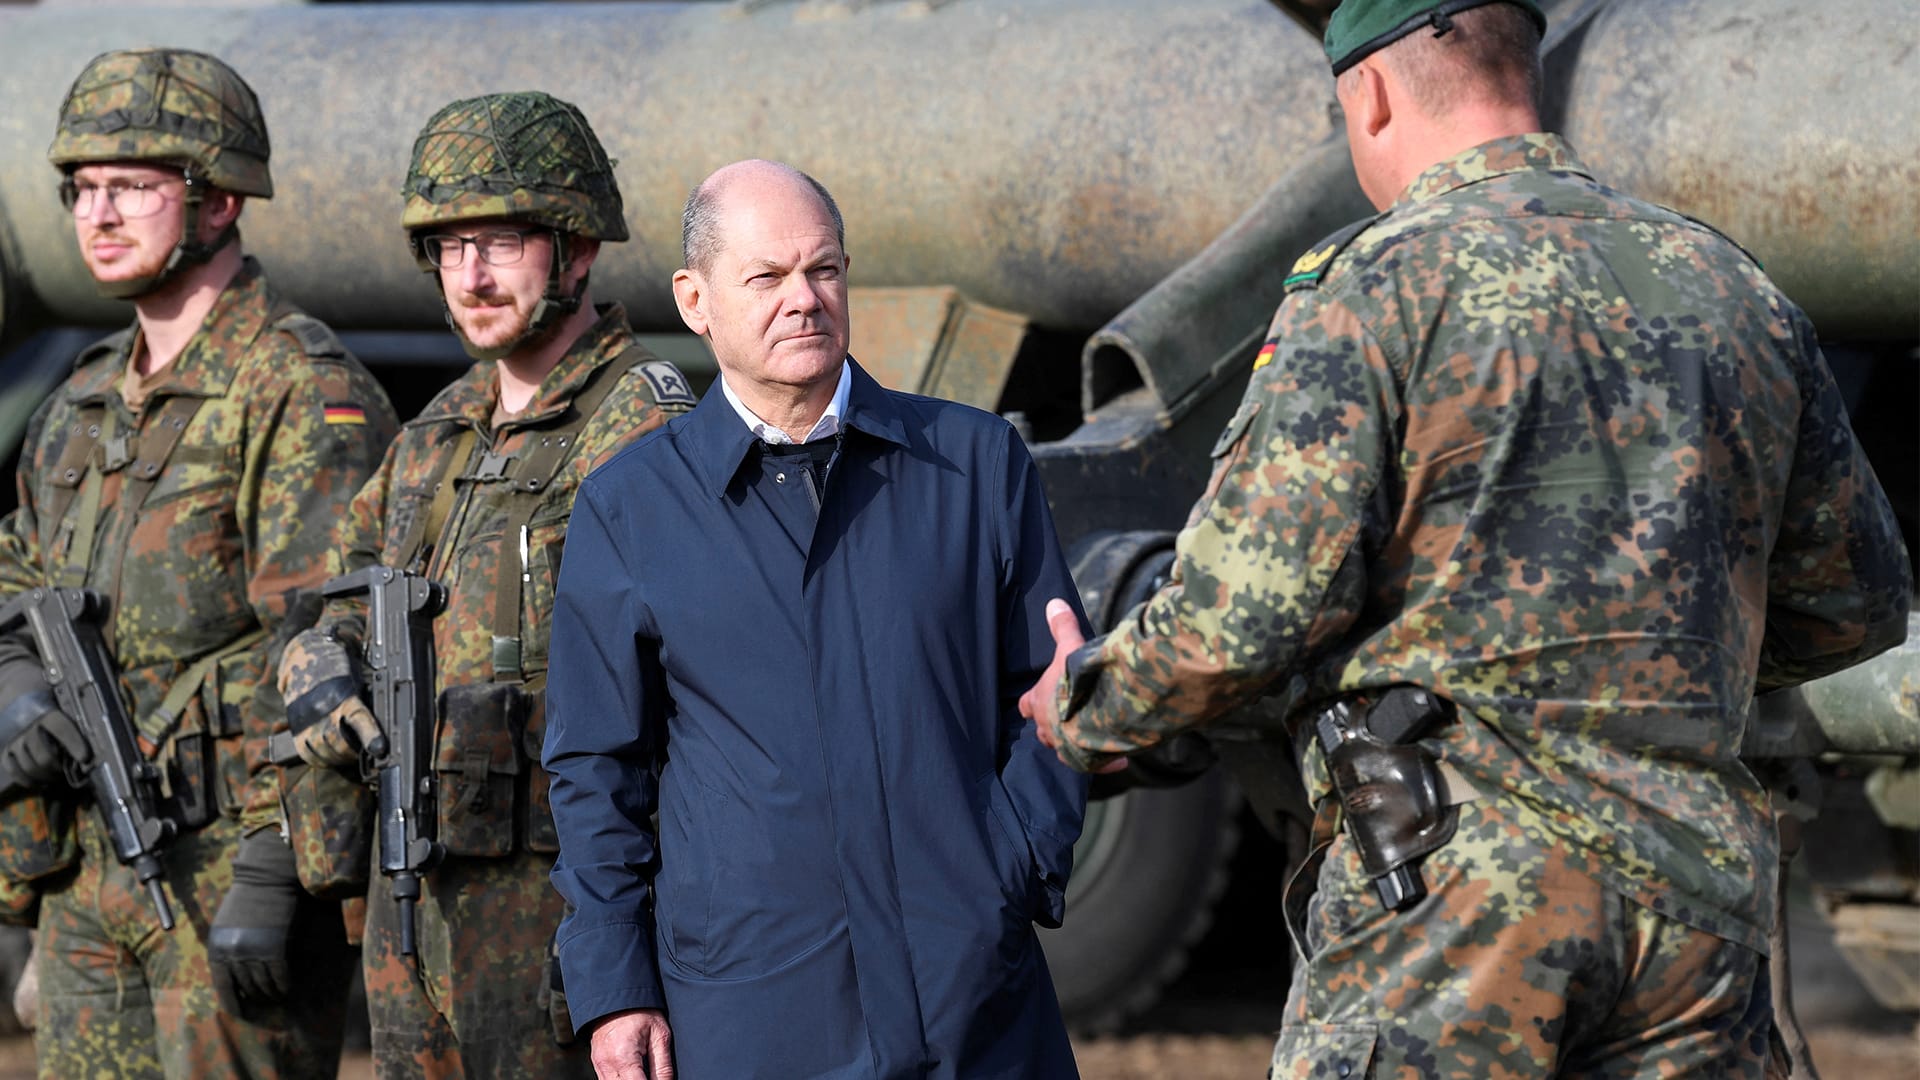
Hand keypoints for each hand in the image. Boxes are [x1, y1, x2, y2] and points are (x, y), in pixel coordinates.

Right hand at [0, 699, 86, 789]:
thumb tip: (94, 738)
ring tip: (57, 777)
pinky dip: (28, 780)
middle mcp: (26, 726)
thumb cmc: (46, 700)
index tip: (85, 758)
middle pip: (44, 756)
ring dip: (46, 777)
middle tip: (68, 772)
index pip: (61, 729)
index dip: (74, 744)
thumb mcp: (59, 701)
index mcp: (45, 711)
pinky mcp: (4, 749)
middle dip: (58, 768)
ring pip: (29, 767)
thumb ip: (72, 717)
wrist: (14, 697)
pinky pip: (14, 770)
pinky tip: (41, 782)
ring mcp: (13, 740)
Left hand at [208, 829, 301, 1015]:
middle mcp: (232, 953)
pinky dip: (284, 985)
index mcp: (217, 948)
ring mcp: (254, 951)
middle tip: (264, 1003)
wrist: (266, 877)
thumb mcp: (225, 927)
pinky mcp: (275, 946)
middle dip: (255, 998)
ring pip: (263, 984)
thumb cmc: (246, 899)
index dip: (232, 1003)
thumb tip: (234, 976)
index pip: (222, 987)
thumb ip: (226, 950)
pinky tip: (287, 989)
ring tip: (277, 997)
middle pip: (245, 987)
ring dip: (271, 994)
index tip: (241, 1012)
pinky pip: (280, 976)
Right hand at [279, 629, 380, 767]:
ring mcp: (306, 716)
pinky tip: (327, 757)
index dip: (370, 735)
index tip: (380, 749)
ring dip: (335, 758)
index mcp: (343, 693)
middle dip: (350, 753)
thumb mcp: (357, 678)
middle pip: (336, 742)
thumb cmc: (338, 667)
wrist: (305, 654)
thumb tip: (384, 724)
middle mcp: (322, 706)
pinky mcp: (296, 723)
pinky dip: (318, 758)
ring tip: (345, 755)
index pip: (358, 717)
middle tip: (361, 753)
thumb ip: (367, 700)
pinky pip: (304, 750)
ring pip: (320, 749)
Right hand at [590, 1009, 673, 1079]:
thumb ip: (663, 1066)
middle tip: (651, 1075)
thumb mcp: (660, 1035)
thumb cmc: (640, 1011)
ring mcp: (599, 1065)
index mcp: (624, 1058)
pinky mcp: (596, 1063)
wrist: (617, 995)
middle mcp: (607, 1065)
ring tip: (642, 1073)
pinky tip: (633, 1074)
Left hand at [1018, 599, 1126, 773]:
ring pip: (1064, 750)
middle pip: (1044, 731)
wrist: (1097, 710)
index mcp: (1039, 701)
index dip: (1032, 702)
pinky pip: (1093, 764)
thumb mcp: (1070, 646)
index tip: (1037, 700)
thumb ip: (1062, 627)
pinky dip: (1105, 761)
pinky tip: (1119, 759)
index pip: (1026, 704)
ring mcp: (1065, 746)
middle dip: (1054, 725)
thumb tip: (1054, 602)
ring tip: (1090, 740)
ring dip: (1075, 744)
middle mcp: (1047, 727)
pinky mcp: (1086, 760)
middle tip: (1068, 719)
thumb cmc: (1077, 678)